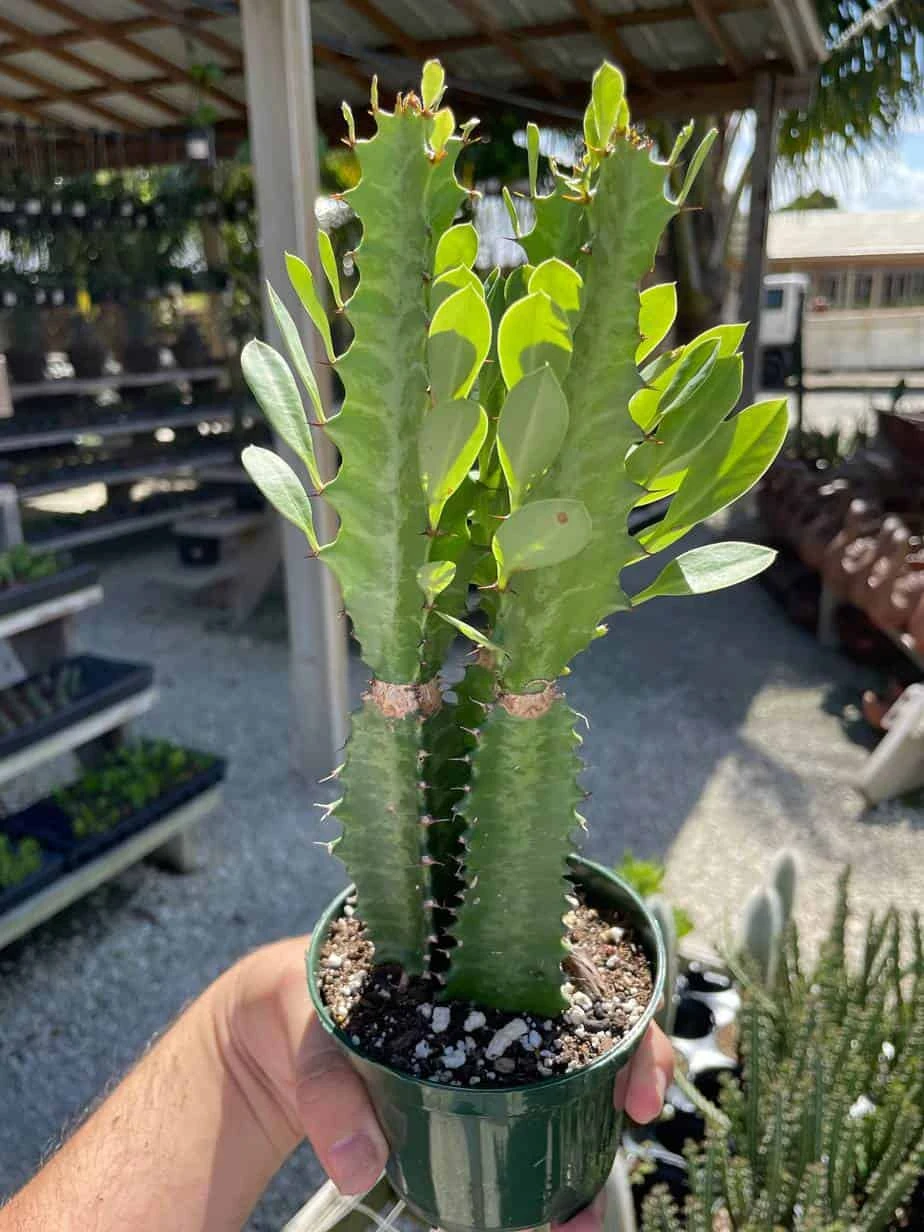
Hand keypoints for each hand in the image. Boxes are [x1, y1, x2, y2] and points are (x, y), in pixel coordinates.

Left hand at [216, 937, 672, 1217]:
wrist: (267, 1035)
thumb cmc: (298, 1001)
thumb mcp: (305, 1024)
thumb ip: (327, 1085)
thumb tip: (360, 1166)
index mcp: (473, 956)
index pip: (578, 970)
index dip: (628, 1023)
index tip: (637, 1086)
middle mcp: (496, 998)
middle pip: (591, 1035)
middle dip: (627, 1089)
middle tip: (626, 1153)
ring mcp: (485, 1052)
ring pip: (564, 1093)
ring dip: (587, 1157)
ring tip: (580, 1222)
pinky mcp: (466, 1100)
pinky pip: (521, 1131)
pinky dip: (542, 1177)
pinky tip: (548, 1219)